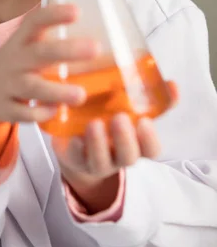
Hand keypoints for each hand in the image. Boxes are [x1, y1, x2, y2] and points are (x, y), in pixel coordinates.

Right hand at [0, 4, 97, 125]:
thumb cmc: (18, 64)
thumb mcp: (27, 46)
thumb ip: (54, 41)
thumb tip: (102, 37)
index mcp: (22, 40)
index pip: (35, 22)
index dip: (54, 15)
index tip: (77, 11)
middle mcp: (15, 60)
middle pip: (39, 52)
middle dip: (66, 50)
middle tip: (95, 48)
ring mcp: (8, 84)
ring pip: (32, 86)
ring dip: (57, 90)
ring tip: (81, 94)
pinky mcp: (6, 108)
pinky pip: (23, 113)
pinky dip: (41, 113)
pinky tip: (56, 111)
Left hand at [52, 82, 178, 212]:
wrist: (76, 136)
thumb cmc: (108, 118)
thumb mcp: (129, 107)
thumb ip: (150, 97)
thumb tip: (172, 85)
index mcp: (135, 143)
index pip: (151, 149)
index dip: (150, 139)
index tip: (145, 121)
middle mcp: (117, 155)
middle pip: (128, 157)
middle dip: (125, 139)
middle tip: (119, 117)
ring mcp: (95, 160)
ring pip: (101, 162)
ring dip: (99, 143)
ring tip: (94, 123)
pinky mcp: (73, 158)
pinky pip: (75, 158)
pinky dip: (75, 147)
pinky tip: (74, 136)